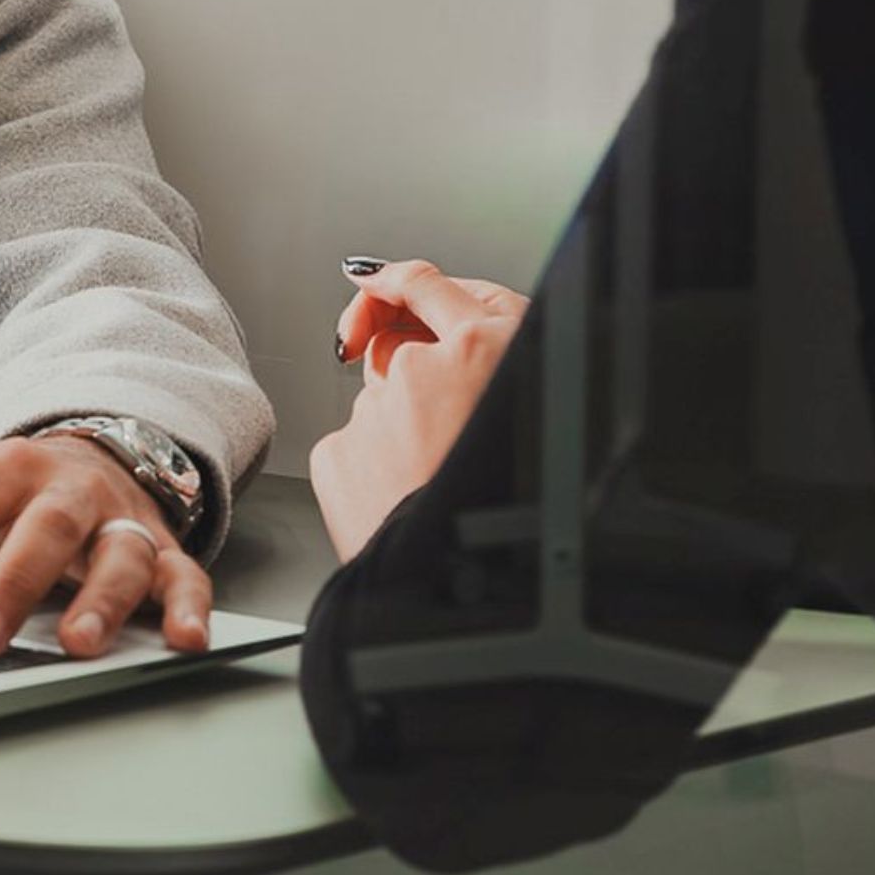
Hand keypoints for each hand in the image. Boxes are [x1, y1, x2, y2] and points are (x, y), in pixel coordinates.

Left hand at [0, 436, 211, 658]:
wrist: (93, 456)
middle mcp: (59, 492)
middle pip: (36, 534)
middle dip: (7, 587)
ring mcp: (114, 523)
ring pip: (113, 558)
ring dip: (97, 601)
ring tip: (74, 645)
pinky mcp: (163, 552)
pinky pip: (183, 578)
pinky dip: (187, 607)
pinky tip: (182, 639)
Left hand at [310, 259, 527, 559]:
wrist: (463, 593)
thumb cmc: (516, 517)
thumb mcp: (534, 412)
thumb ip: (498, 367)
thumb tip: (465, 341)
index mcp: (493, 348)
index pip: (432, 284)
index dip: (404, 283)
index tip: (384, 281)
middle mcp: (430, 365)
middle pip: (401, 345)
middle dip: (406, 369)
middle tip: (430, 416)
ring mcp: (378, 405)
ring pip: (380, 403)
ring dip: (400, 430)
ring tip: (435, 483)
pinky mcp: (340, 445)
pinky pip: (355, 446)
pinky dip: (372, 466)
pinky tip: (403, 499)